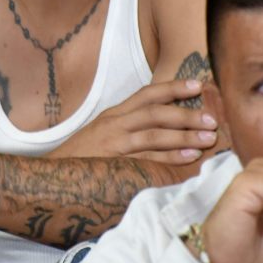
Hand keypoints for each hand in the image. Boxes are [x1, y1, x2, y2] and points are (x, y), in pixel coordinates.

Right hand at [47, 79, 217, 164]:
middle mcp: (115, 124)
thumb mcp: (103, 132)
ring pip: (154, 135)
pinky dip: (169, 158)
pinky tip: (188, 158)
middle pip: (156, 113)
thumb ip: (128, 125)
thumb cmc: (82, 157)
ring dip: (184, 136)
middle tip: (212, 118)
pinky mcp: (114, 165)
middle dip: (186, 114)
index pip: (148, 94)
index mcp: (114, 114)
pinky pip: (146, 160)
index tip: (198, 86)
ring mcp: (114, 145)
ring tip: (208, 138)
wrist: (50, 176)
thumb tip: (161, 123)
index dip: (173, 88)